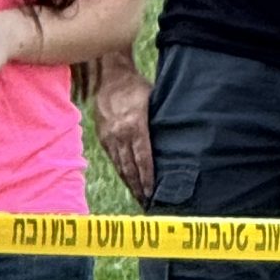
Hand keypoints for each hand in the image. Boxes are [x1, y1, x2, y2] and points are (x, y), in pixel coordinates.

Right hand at [93, 58, 154, 204]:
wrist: (110, 76)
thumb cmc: (137, 88)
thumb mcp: (153, 101)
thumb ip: (160, 123)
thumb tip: (176, 143)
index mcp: (135, 126)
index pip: (143, 158)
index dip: (148, 177)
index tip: (152, 193)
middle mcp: (120, 133)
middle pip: (130, 167)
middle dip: (138, 187)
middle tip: (146, 203)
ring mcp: (109, 135)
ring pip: (120, 165)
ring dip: (129, 183)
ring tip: (138, 197)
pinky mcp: (102, 136)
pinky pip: (113, 158)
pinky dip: (120, 171)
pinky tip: (127, 181)